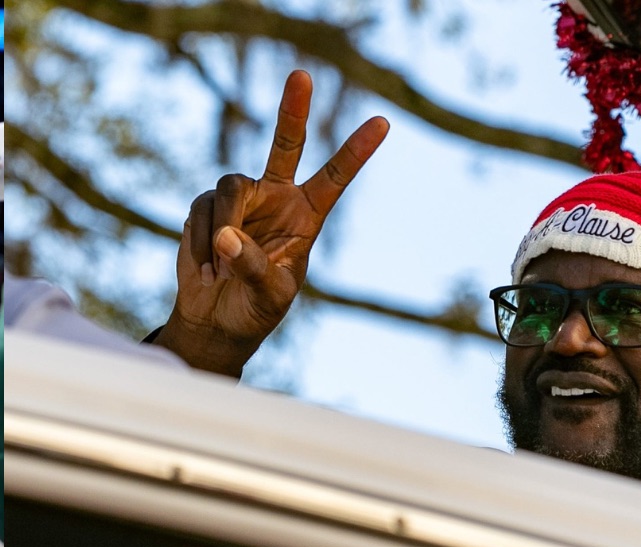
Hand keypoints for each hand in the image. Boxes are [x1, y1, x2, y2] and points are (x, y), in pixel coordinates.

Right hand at [153, 69, 388, 376]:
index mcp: (307, 216)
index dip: (357, 150)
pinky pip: (201, 209)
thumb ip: (253, 266)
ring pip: (230, 186)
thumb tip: (227, 236)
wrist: (217, 322)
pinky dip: (200, 243)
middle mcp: (277, 198)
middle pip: (286, 144)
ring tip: (220, 271)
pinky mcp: (206, 206)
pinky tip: (205, 272)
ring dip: (222, 228)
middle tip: (302, 74)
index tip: (384, 121)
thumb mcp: (269, 296)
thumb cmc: (255, 311)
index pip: (335, 177)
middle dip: (293, 110)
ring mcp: (242, 198)